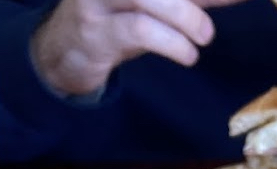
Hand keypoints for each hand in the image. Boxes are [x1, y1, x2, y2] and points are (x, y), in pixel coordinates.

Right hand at [31, 0, 241, 96]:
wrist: (65, 50)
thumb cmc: (119, 18)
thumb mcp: (160, 3)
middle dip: (192, 1)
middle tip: (211, 26)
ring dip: (184, 18)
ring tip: (202, 39)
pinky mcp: (95, 29)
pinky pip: (137, 29)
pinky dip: (171, 42)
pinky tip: (187, 55)